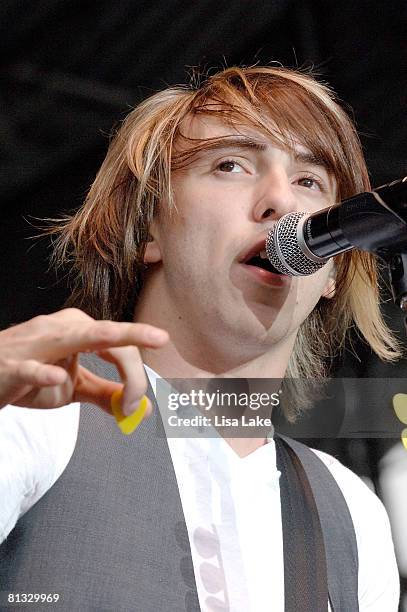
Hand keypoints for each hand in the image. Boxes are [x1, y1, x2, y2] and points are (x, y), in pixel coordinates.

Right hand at [0, 308, 168, 415]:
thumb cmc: (30, 375)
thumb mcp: (73, 386)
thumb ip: (106, 394)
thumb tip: (143, 409)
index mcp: (79, 330)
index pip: (118, 346)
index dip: (134, 377)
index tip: (135, 407)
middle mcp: (61, 328)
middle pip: (105, 335)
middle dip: (132, 337)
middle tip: (162, 339)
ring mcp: (35, 344)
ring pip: (71, 337)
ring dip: (100, 339)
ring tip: (121, 338)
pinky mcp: (12, 365)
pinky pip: (29, 368)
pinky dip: (41, 372)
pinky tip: (54, 376)